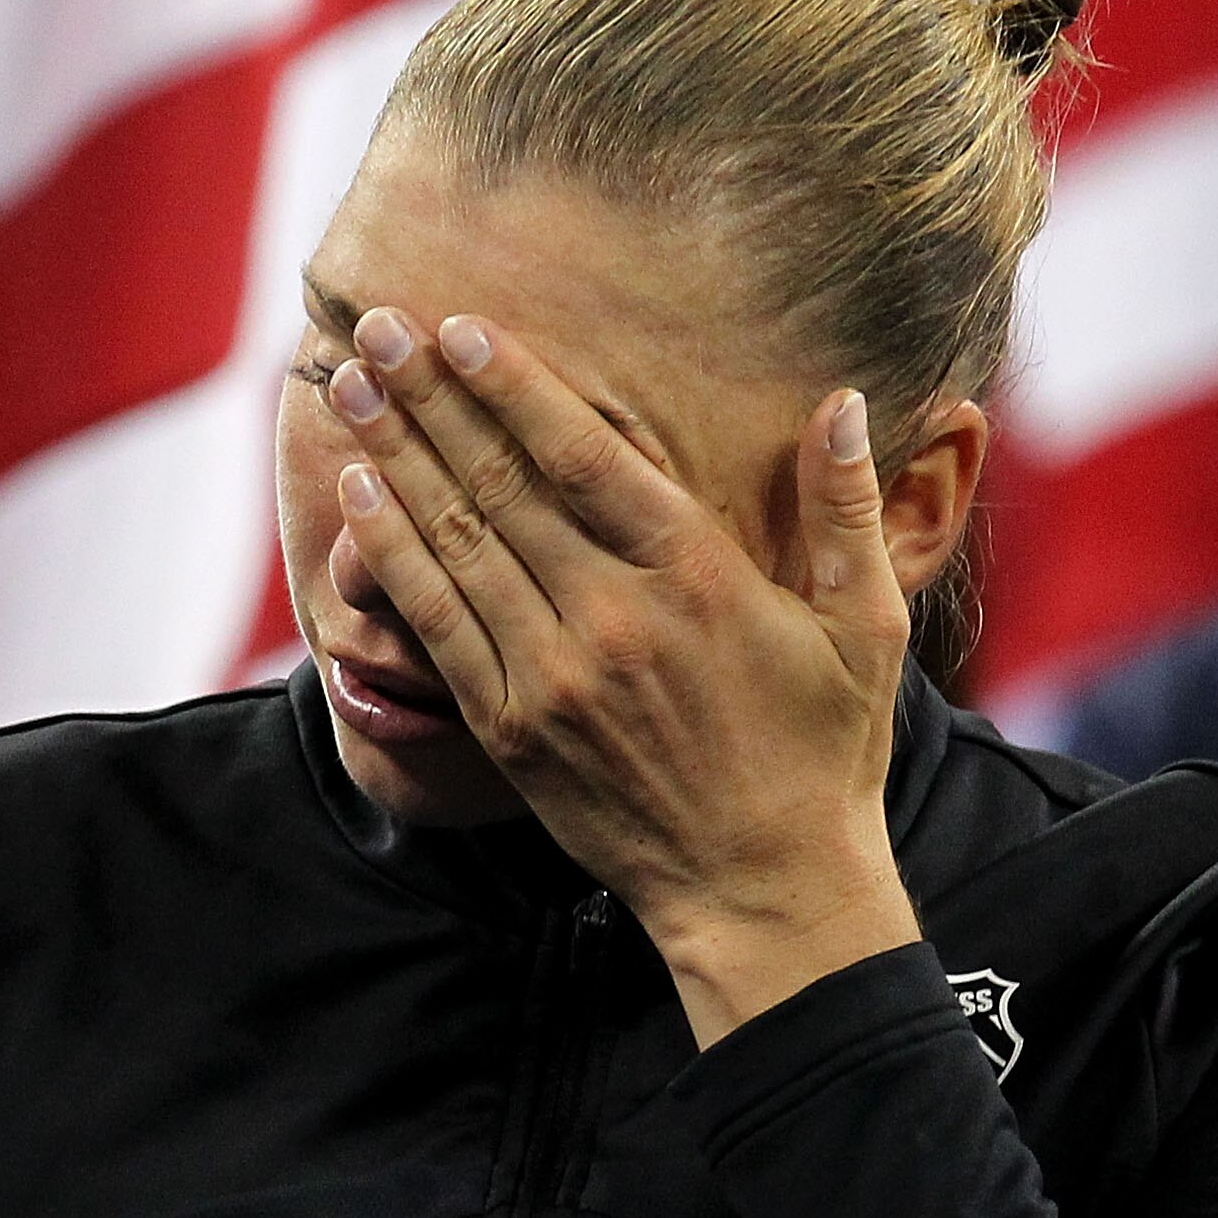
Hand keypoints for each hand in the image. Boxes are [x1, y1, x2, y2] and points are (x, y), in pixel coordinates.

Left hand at [328, 307, 920, 1045]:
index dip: (514, 385)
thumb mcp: (864, 628)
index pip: (583, 456)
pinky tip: (363, 496)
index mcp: (698, 577)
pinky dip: (395, 556)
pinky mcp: (515, 729)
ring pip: (457, 543)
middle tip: (380, 327)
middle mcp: (614, 617)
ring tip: (353, 388)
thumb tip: (845, 401)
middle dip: (432, 399)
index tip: (460, 327)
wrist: (763, 890)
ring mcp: (555, 675)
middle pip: (502, 484)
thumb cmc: (822, 753)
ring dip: (398, 457)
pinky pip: (439, 626)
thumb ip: (845, 509)